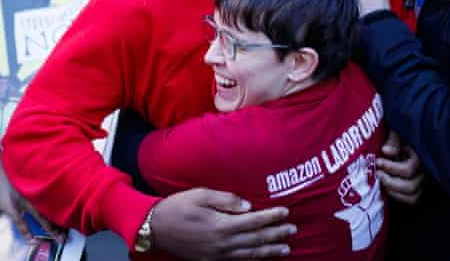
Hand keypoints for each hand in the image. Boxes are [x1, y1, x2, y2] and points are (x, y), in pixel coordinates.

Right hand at [0, 144, 64, 242]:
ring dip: (50, 228)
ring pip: (40, 216)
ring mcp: (22, 199)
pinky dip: (27, 233)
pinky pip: (21, 223)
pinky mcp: (10, 206)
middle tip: (69, 232)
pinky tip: (33, 240)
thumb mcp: (28, 170)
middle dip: (61, 221)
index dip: (66, 207)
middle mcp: (34, 190)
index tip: (73, 216)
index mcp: (40, 181)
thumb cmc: (9, 166)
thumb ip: (38, 179)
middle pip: (52, 207)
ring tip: (59, 238)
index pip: (57, 196)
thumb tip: (49, 186)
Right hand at [151, 188, 294, 259]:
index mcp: (222, 225)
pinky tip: (261, 257)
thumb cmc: (178, 207)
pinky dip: (253, 260)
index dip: (272, 217)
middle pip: (256, 239)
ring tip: (286, 248)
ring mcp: (218, 255)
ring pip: (250, 254)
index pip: (254, 221)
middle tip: (293, 230)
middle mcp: (223, 243)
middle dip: (276, 234)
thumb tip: (248, 206)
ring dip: (270, 250)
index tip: (285, 212)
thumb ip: (226, 200)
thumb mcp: (201, 195)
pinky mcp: (212, 260)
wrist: (156, 228)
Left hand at [377, 130, 424, 204]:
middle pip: (410, 186)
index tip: (378, 161)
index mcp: (421, 157)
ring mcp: (424, 182)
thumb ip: (394, 140)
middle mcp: (425, 172)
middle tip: (377, 173)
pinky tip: (387, 188)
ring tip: (381, 181)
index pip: (408, 169)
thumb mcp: (399, 132)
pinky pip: (412, 200)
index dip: (392, 168)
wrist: (408, 141)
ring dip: (393, 192)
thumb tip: (385, 151)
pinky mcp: (420, 189)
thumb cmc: (403, 135)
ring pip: (412, 197)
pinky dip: (399, 197)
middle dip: (390, 182)